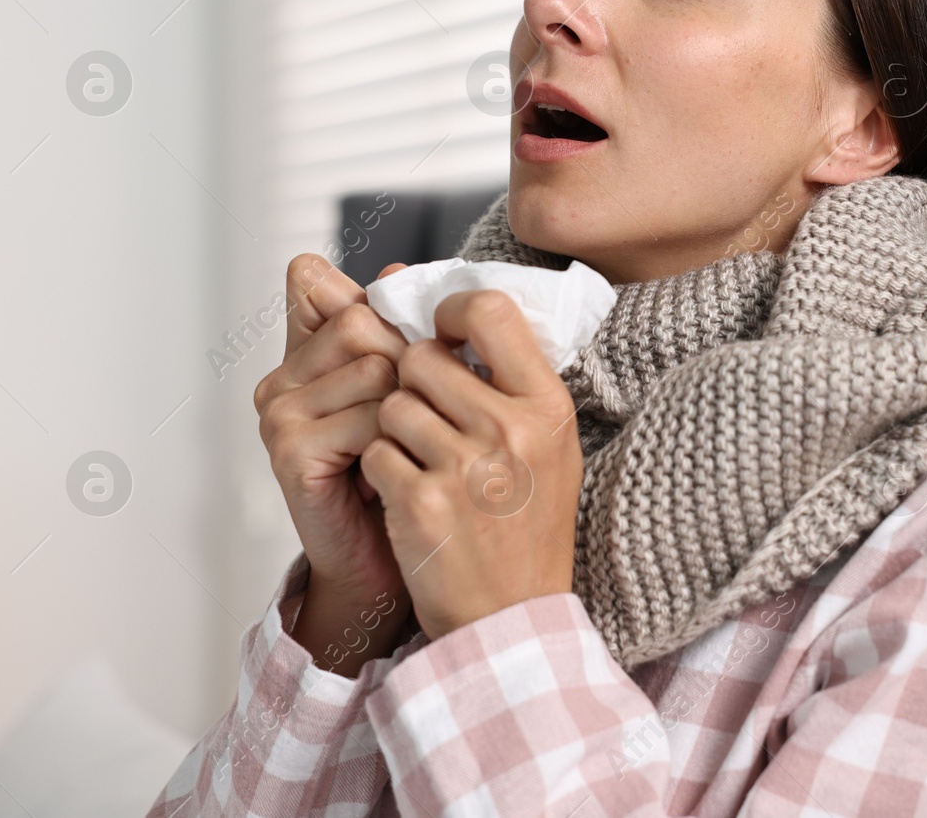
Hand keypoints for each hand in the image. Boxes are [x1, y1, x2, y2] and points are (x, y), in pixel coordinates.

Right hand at [253, 254, 412, 673]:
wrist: (395, 557)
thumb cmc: (411, 468)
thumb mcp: (413, 388)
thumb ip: (404, 328)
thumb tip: (398, 265)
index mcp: (303, 348)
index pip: (313, 280)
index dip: (367, 303)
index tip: (399, 351)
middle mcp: (282, 373)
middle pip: (361, 317)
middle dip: (407, 361)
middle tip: (413, 417)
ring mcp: (278, 410)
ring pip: (374, 364)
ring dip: (409, 408)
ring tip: (401, 449)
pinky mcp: (289, 449)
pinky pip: (371, 416)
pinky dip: (397, 444)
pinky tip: (388, 475)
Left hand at [359, 289, 582, 639]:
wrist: (511, 614)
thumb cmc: (528, 525)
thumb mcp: (551, 446)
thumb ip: (515, 384)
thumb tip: (466, 315)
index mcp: (547, 406)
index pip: (490, 311)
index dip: (451, 311)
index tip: (441, 331)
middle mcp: (511, 429)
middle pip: (423, 357)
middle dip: (412, 381)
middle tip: (427, 415)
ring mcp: (465, 466)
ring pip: (392, 404)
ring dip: (394, 429)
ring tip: (422, 461)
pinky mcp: (421, 502)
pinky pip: (376, 452)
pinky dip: (381, 472)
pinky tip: (409, 495)